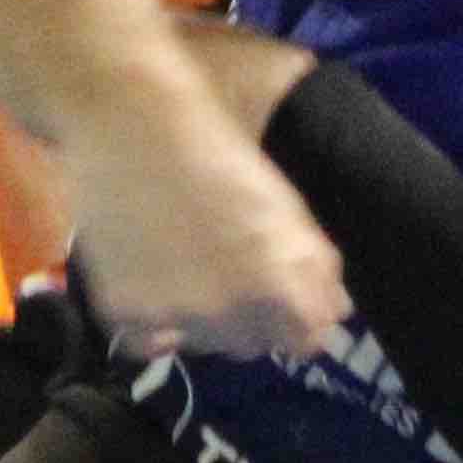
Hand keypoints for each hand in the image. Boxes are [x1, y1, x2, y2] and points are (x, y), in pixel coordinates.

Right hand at [67, 104, 346, 366]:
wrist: (130, 117)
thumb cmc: (219, 141)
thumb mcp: (286, 203)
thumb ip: (314, 264)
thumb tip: (336, 312)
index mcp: (288, 285)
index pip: (306, 339)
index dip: (293, 314)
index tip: (276, 291)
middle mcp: (238, 313)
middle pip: (251, 344)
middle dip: (245, 315)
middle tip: (221, 265)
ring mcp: (180, 318)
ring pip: (202, 345)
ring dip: (198, 318)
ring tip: (180, 263)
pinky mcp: (126, 313)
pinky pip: (146, 341)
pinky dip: (148, 319)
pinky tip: (146, 275)